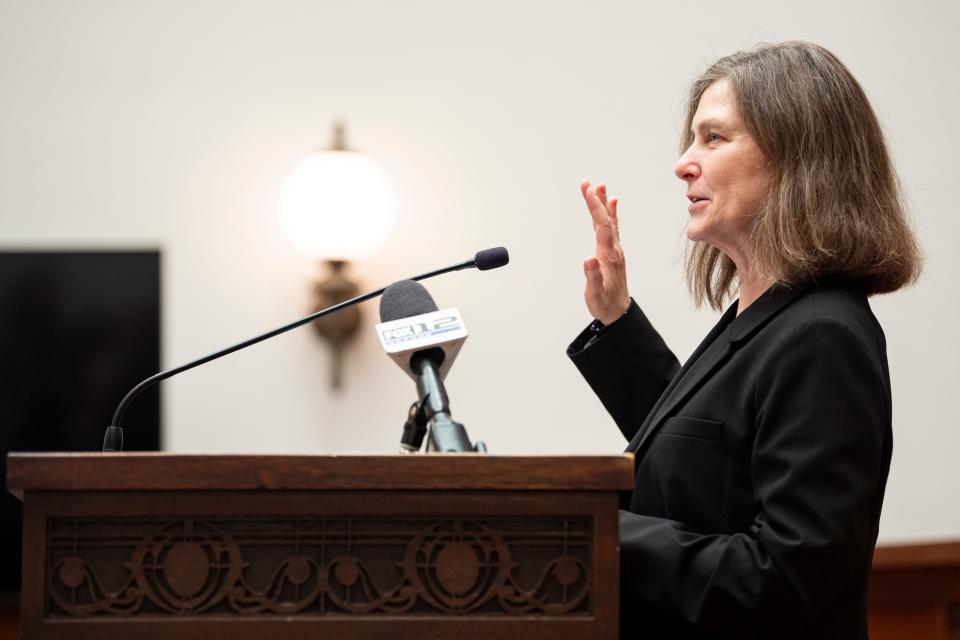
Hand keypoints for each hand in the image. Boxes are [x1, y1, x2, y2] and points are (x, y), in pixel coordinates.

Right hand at [581, 180, 629, 324]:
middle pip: (606, 220)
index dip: (595, 206)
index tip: (588, 189)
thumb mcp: (595, 293)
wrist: (618, 312)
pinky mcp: (613, 253)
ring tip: (599, 187)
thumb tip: (588, 259)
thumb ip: (593, 276)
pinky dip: (610, 215)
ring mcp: (614, 250)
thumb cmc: (605, 304)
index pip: (602, 225)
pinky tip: (610, 206)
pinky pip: (612, 229)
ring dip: (603, 204)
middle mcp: (613, 249)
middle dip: (597, 200)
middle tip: (589, 183)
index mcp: (608, 255)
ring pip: (609, 222)